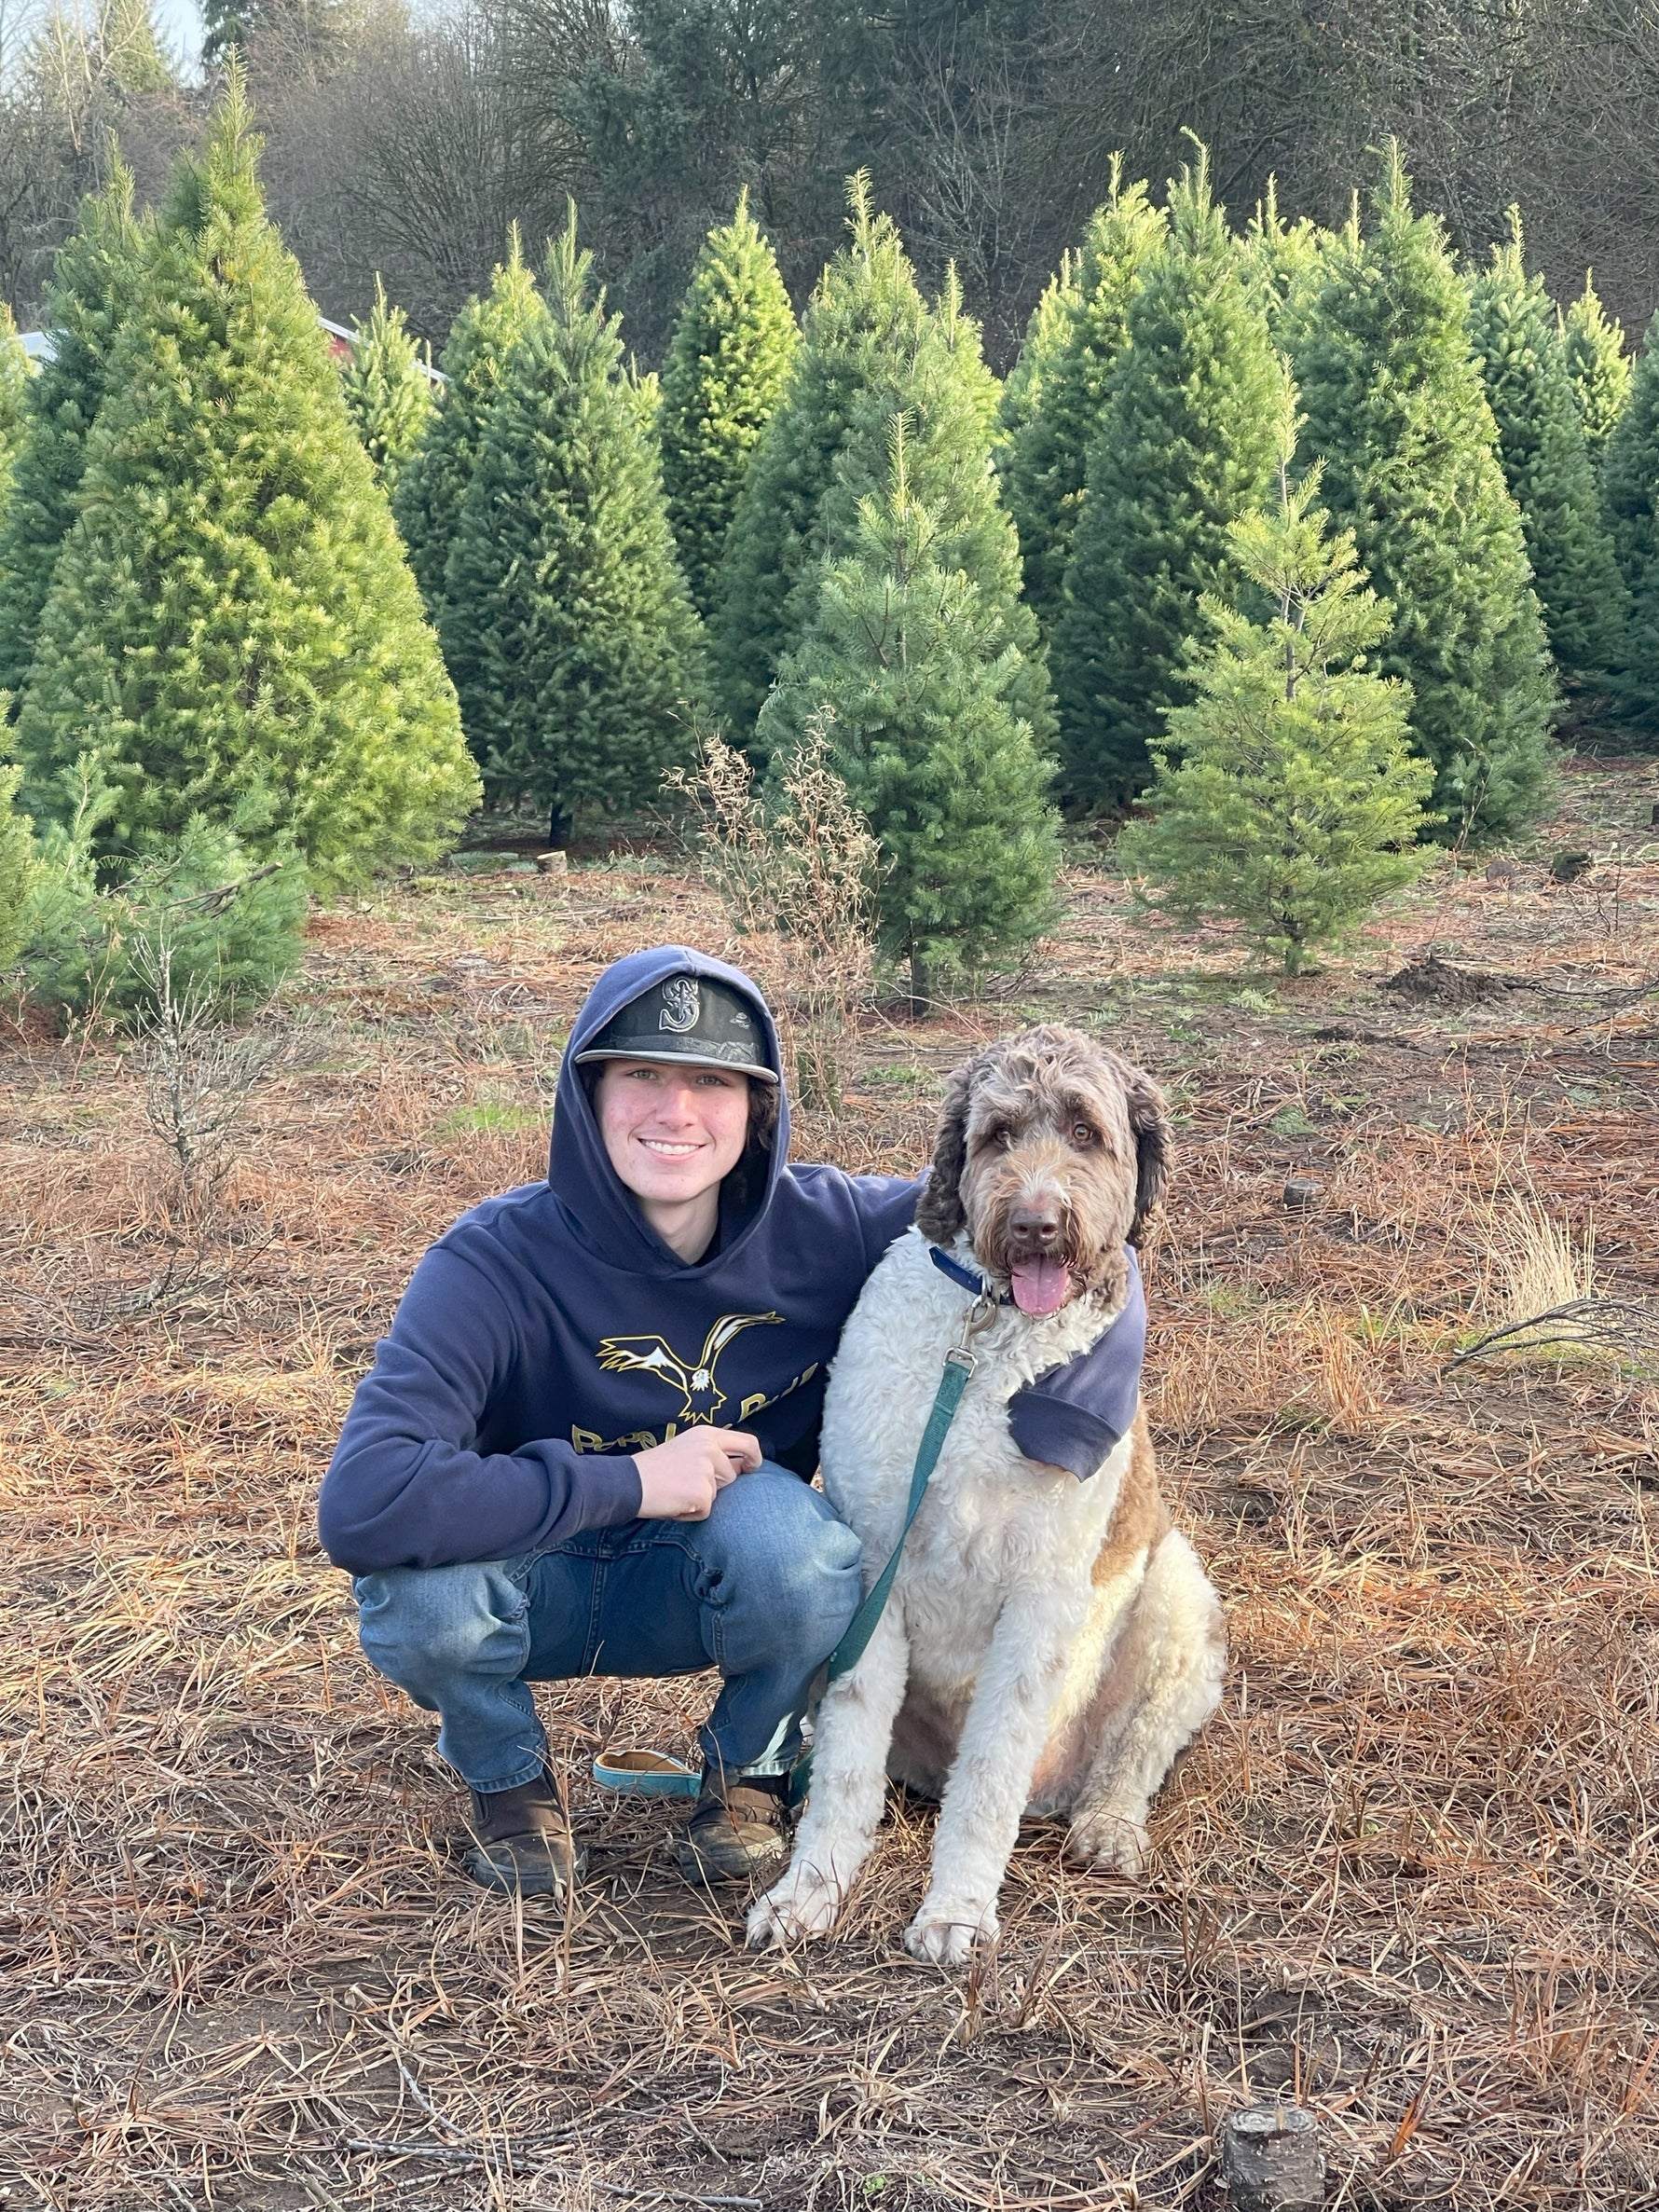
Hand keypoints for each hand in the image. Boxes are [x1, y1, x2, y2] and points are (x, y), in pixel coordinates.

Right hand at [633, 1428, 761, 1520]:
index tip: (753, 1467)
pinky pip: (706, 1511)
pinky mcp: (703, 1493)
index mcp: (707, 1435)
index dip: (754, 1457)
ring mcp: (707, 1470)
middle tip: (685, 1482)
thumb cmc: (655, 1468)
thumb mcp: (686, 1449)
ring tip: (677, 1491)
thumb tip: (740, 1466)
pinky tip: (675, 1502)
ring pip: (718, 1494)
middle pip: (731, 1475)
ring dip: (701, 1498)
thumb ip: (712, 1454)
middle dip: (715, 1485)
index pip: (747, 1442)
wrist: (629, 1483)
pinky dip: (692, 1512)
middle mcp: (710, 1448)